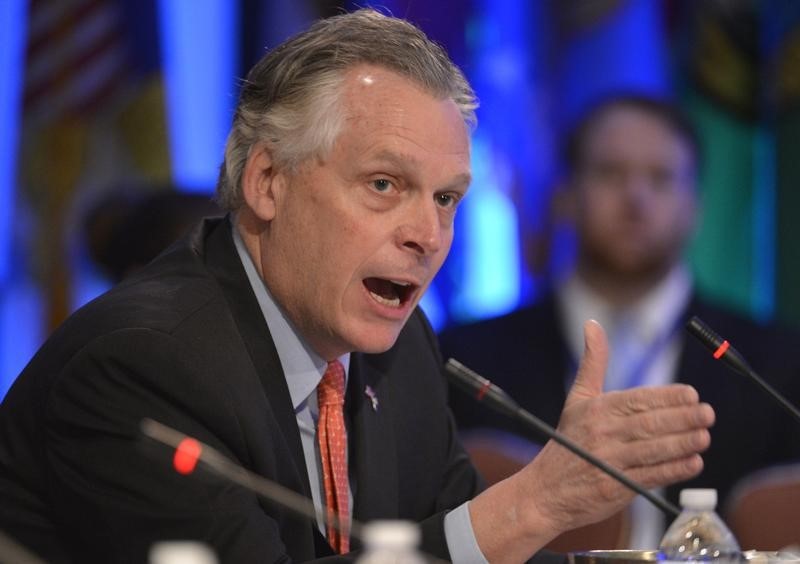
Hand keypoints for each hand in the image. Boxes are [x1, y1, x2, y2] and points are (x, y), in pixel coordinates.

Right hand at [520, 319, 714, 534]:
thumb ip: (593, 362)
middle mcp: (602, 434)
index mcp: (596, 409)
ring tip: (704, 437)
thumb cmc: (568, 442)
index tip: (692, 395)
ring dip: (682, 443)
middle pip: (649, 424)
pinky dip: (674, 470)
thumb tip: (592, 325)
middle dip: (682, 418)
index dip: (667, 397)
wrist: (545, 490)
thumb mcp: (577, 399)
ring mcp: (609, 462)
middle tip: (707, 414)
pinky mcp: (616, 488)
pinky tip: (693, 463)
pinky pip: (651, 476)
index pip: (638, 400)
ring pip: (653, 449)